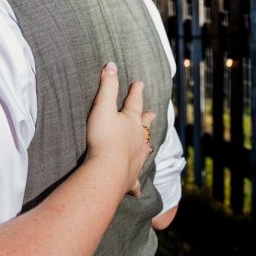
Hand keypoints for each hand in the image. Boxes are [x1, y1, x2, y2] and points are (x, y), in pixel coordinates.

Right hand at [85, 66, 155, 198]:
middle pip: (144, 127)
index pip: (134, 102)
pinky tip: (138, 190)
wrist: (108, 171)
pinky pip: (135, 181)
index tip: (140, 83)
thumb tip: (111, 64)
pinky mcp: (130, 178)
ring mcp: (137, 159)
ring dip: (146, 146)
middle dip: (147, 119)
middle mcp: (138, 140)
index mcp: (131, 121)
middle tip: (153, 114)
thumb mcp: (102, 107)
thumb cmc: (104, 138)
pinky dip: (136, 184)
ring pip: (144, 150)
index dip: (136, 92)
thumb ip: (107, 86)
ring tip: (150, 145)